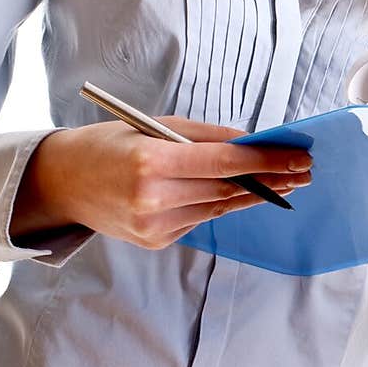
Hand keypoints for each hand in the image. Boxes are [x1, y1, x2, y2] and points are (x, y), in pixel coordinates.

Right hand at [10, 117, 313, 250]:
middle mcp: (153, 198)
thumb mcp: (153, 125)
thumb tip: (251, 142)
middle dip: (272, 179)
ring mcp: (154, 226)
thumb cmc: (108, 145)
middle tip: (305, 170)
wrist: (62, 183)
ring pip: (220, 207)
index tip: (299, 156)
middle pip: (229, 189)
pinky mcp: (156, 241)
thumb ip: (204, 135)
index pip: (225, 162)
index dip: (268, 160)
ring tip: (288, 182)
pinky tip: (246, 193)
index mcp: (151, 161)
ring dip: (256, 194)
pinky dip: (224, 204)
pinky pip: (201, 218)